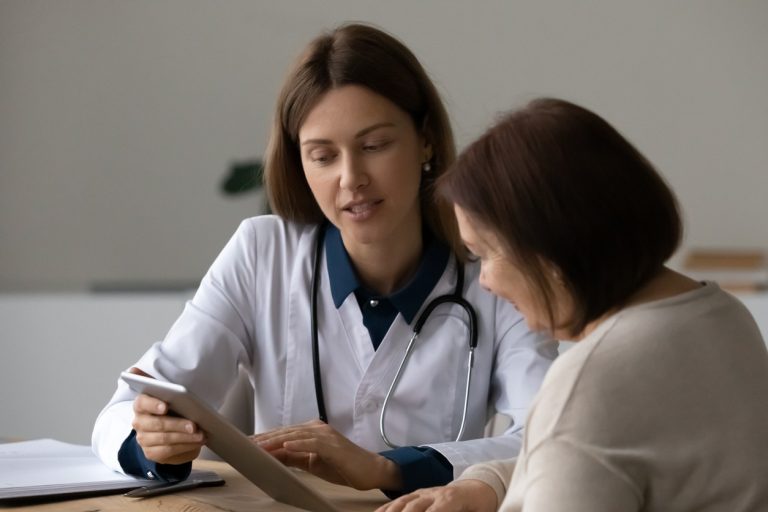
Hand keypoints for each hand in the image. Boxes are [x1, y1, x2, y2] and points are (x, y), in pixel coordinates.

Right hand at [128, 367, 204, 464]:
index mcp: (141, 404)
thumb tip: (132, 371)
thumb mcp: (165, 393)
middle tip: (194, 425)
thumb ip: (152, 382)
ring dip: (185, 437)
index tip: (166, 406)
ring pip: (165, 439)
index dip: (153, 405)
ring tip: (201, 434)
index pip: (143, 403)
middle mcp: (139, 422)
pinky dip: (185, 446)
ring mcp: (144, 439)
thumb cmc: (171, 407)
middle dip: (177, 425)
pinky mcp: (152, 453)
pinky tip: (197, 442)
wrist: (168, 430)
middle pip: (157, 424)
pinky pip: (169, 451)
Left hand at [250, 419, 401, 489]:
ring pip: (296, 435)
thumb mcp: (312, 463)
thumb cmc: (342, 466)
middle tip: (247, 444)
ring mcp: (326, 435)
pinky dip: (299, 443)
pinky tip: (286, 445)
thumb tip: (272, 456)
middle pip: (287, 432)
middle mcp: (318, 429)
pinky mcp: (334, 445)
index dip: (266, 438)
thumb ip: (294, 457)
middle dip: (266, 438)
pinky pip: (313, 442)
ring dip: (277, 440)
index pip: (284, 433)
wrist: (370, 470)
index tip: (248, 443)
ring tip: (260, 445)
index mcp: (312, 431)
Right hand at [375, 480, 497, 511]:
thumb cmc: (479, 505)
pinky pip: (400, 500)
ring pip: (404, 502)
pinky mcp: (417, 494)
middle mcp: (435, 493)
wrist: (478, 488)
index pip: (436, 510)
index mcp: (452, 498)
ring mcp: (424, 492)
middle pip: (414, 507)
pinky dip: (387, 508)